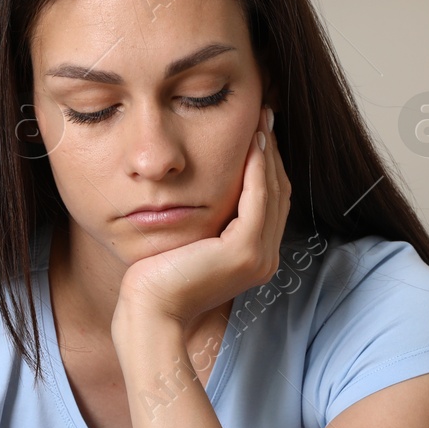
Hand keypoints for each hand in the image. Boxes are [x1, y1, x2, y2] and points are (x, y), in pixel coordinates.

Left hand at [115, 105, 291, 329]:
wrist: (149, 311)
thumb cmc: (158, 280)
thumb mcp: (190, 244)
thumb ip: (208, 223)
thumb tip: (205, 189)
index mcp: (255, 258)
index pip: (271, 203)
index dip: (268, 165)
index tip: (259, 132)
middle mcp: (265, 259)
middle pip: (279, 193)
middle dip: (273, 152)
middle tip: (266, 116)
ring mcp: (259, 257)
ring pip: (274, 192)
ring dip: (269, 153)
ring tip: (262, 121)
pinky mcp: (244, 252)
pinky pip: (259, 198)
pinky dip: (258, 168)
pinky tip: (251, 143)